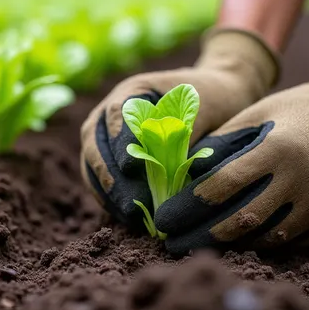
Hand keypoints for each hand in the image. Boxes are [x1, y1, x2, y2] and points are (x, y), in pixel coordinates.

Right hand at [80, 29, 278, 228]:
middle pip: (95, 143)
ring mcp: (105, 138)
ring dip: (107, 192)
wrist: (217, 100)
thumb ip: (184, 134)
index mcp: (132, 92)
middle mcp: (110, 113)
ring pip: (91, 165)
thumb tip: (170, 168)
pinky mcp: (109, 161)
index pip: (116, 114)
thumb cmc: (214, 101)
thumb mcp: (205, 111)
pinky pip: (99, 181)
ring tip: (131, 216)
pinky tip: (130, 217)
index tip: (131, 166)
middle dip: (110, 176)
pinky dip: (110, 199)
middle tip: (130, 204)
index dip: (120, 141)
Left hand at [156, 32, 308, 253]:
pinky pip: (292, 244)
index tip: (163, 220)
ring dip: (231, 243)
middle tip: (171, 243)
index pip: (223, 185)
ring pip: (266, 238)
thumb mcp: (256, 114)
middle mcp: (302, 180)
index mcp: (276, 148)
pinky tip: (240, 240)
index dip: (189, 206)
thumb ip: (221, 143)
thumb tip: (182, 175)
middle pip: (241, 220)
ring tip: (200, 242)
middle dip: (201, 236)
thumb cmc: (296, 112)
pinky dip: (264, 242)